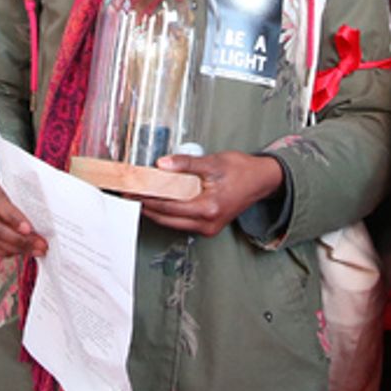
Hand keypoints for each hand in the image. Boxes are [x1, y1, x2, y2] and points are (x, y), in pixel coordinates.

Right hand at [0, 166, 47, 257]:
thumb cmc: (9, 172)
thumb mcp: (16, 171)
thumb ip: (27, 184)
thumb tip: (49, 207)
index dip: (11, 216)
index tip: (29, 229)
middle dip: (17, 239)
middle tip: (38, 244)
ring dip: (14, 248)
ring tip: (34, 249)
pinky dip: (4, 251)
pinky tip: (20, 251)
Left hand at [140, 152, 283, 235]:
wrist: (262, 180)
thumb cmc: (243, 171)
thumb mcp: (214, 162)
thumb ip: (186, 164)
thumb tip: (163, 164)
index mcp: (209, 208)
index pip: (168, 205)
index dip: (147, 198)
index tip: (131, 191)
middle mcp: (208, 223)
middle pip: (167, 218)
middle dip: (146, 206)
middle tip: (129, 195)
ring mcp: (208, 227)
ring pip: (172, 222)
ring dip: (156, 210)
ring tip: (139, 197)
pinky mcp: (209, 226)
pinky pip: (181, 222)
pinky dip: (168, 212)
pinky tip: (159, 202)